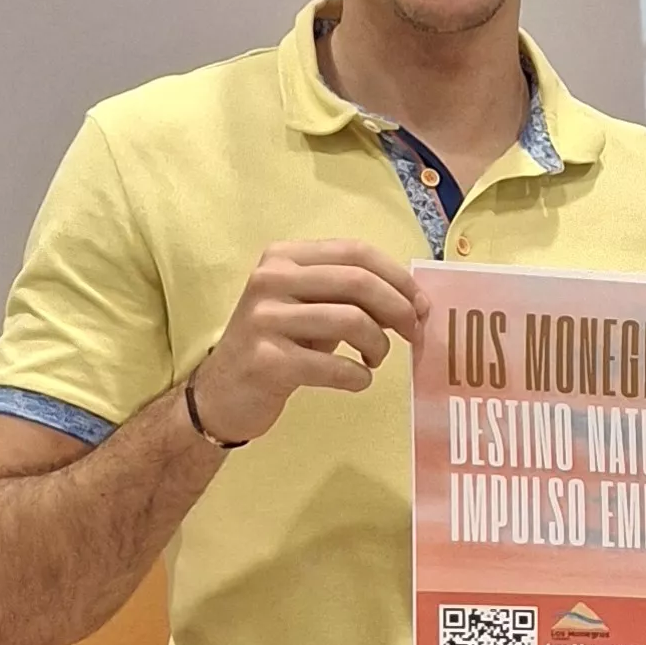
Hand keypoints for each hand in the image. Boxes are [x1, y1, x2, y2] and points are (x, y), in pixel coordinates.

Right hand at [189, 240, 425, 444]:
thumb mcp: (312, 307)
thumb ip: (353, 295)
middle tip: (413, 334)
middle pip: (358, 282)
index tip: (422, 304)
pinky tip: (357, 380)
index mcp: (283, 257)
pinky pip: (334, 365)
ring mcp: (264, 319)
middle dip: (399, 309)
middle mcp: (269, 280)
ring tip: (374, 359)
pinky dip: (358, 377)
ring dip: (379, 345)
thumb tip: (415, 301)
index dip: (399, 277)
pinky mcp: (266, 361)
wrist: (223, 392)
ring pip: (351, 320)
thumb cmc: (280, 343)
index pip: (356, 252)